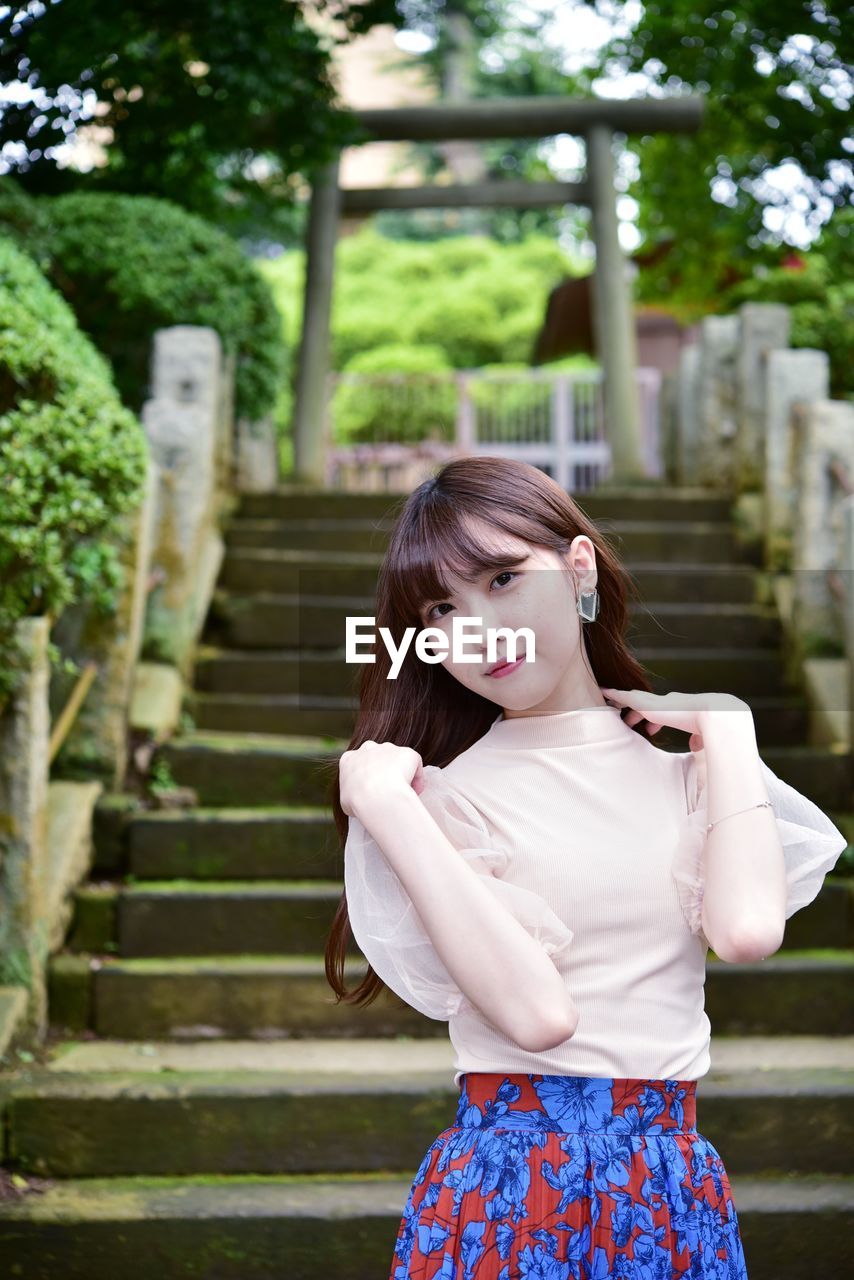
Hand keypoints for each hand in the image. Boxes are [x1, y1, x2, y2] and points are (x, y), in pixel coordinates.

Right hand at [338, 739, 425, 822]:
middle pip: (378, 757)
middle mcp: (368, 748)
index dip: (367, 778)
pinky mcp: (406, 752)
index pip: (358, 764)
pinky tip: (414, 791)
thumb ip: (352, 794)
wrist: (377, 798)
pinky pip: (414, 764)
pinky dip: (417, 778)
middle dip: (384, 770)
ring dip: (401, 774)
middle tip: (388, 790)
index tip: (372, 791)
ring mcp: (388, 748)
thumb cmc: (358, 803)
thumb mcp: (345, 801)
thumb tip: (360, 799)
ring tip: (403, 793)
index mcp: (349, 758)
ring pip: (397, 760)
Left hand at [599, 687, 751, 751]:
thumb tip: (695, 745)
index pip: (663, 712)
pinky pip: (623, 697)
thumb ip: (698, 740)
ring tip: (609, 705)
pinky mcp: (646, 704)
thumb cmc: (713, 729)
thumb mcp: (704, 736)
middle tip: (627, 718)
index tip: (651, 729)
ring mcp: (657, 702)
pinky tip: (603, 692)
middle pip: (647, 703)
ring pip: (633, 698)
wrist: (713, 716)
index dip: (655, 720)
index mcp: (680, 708)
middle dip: (637, 710)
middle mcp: (667, 701)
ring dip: (622, 701)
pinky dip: (613, 694)